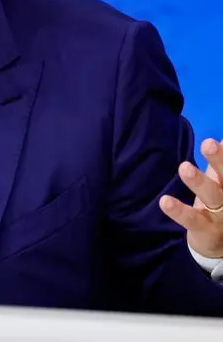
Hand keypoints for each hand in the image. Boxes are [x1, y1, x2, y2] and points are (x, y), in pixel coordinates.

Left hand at [160, 138, 222, 258]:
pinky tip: (164, 201)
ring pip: (211, 196)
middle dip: (219, 160)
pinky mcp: (205, 229)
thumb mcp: (222, 181)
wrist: (221, 244)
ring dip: (198, 181)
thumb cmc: (220, 204)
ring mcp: (220, 215)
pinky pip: (192, 219)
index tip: (216, 139)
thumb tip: (222, 137)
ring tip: (184, 167)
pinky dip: (178, 211)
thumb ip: (221, 162)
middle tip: (208, 143)